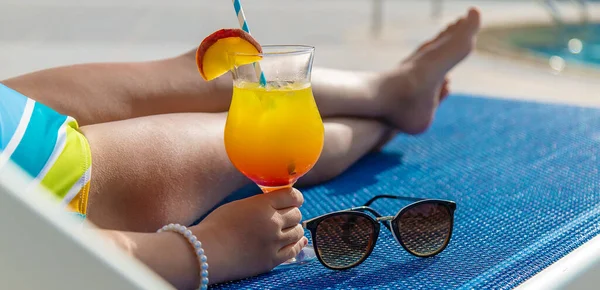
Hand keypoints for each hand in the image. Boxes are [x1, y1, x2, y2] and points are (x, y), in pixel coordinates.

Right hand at [191, 187, 306, 283]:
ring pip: (297, 231)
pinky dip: (298, 244)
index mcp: (263, 205)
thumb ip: (259, 203)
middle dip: (292, 213)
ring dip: (294, 228)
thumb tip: (274, 204)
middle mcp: (272, 223)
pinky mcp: (271, 260)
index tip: (294, 200)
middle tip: (286, 216)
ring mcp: (274, 242)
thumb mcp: (238, 205)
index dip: (295, 197)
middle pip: (296, 214)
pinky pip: (294, 250)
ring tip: (287, 229)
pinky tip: (299, 241)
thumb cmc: (216, 226)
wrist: (206, 252)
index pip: (292, 196)